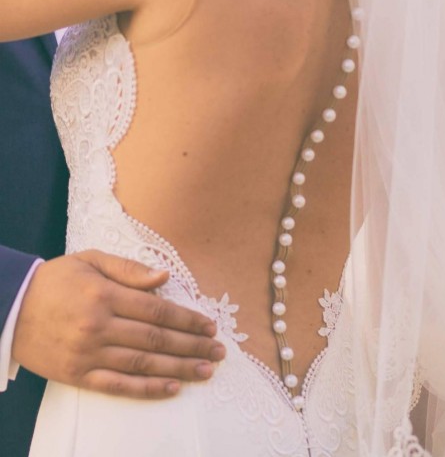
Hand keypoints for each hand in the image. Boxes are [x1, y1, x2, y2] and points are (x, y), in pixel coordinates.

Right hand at [12, 250, 225, 399]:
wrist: (9, 309)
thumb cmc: (56, 280)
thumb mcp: (91, 260)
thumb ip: (130, 269)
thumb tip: (166, 277)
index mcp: (106, 296)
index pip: (158, 311)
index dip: (188, 319)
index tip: (211, 325)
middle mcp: (99, 327)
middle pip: (156, 339)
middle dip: (192, 346)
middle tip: (219, 351)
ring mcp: (88, 354)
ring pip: (143, 364)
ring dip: (179, 368)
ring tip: (206, 371)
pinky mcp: (77, 375)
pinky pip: (118, 385)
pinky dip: (147, 389)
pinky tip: (172, 388)